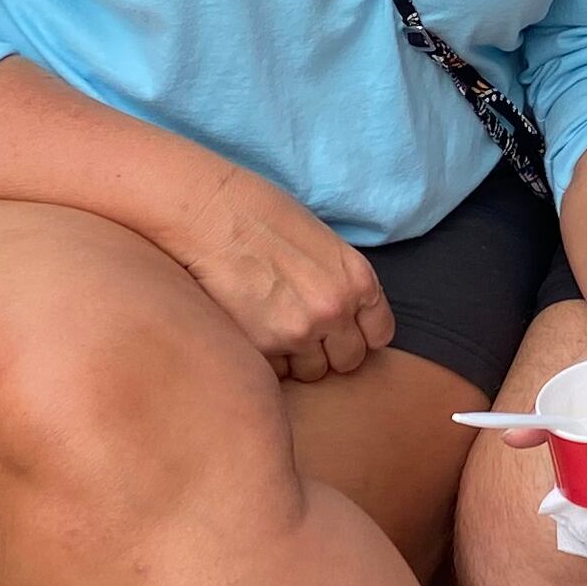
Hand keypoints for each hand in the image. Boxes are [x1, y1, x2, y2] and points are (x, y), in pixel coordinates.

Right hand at [162, 156, 393, 379]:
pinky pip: (275, 372)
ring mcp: (298, 333)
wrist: (207, 213)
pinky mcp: (260, 347)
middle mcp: (335, 310)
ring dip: (296, 358)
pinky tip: (251, 328)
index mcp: (357, 279)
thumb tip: (345, 313)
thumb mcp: (322, 242)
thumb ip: (340, 281)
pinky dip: (266, 359)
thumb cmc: (260, 214)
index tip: (340, 329)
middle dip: (328, 350)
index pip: (379, 334)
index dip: (358, 333)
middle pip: (347, 360)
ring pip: (311, 372)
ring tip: (271, 324)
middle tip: (301, 328)